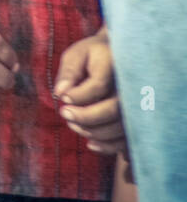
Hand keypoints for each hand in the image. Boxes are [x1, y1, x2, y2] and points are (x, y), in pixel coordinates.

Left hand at [54, 28, 127, 157]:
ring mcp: (140, 103)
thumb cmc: (93, 55)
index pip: (99, 85)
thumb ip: (69, 71)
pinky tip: (91, 143)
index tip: (62, 98)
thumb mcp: (77, 54)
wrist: (120, 55)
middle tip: (64, 114)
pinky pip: (129, 139)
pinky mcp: (140, 119)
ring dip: (94, 132)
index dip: (78, 96)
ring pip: (121, 127)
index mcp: (116, 63)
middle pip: (114, 109)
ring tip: (73, 124)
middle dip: (85, 117)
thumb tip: (60, 93)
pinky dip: (109, 146)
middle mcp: (133, 85)